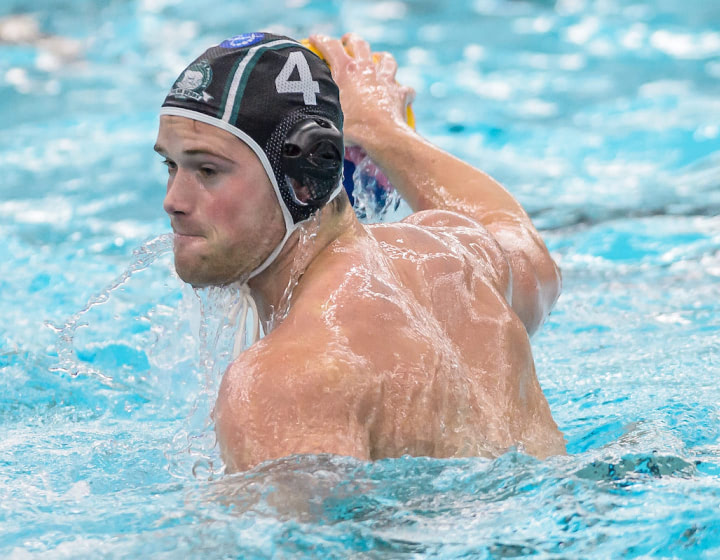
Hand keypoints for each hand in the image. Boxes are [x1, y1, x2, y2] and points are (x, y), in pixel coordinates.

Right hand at [309, 33, 414, 148]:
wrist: (381, 136)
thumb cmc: (352, 128)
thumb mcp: (328, 114)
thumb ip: (320, 107)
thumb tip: (307, 114)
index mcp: (346, 71)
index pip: (330, 47)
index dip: (320, 40)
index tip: (314, 39)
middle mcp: (366, 70)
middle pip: (360, 45)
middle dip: (351, 41)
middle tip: (346, 42)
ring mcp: (385, 80)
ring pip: (386, 60)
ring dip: (382, 59)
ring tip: (378, 61)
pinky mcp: (399, 94)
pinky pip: (404, 89)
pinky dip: (401, 91)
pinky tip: (399, 95)